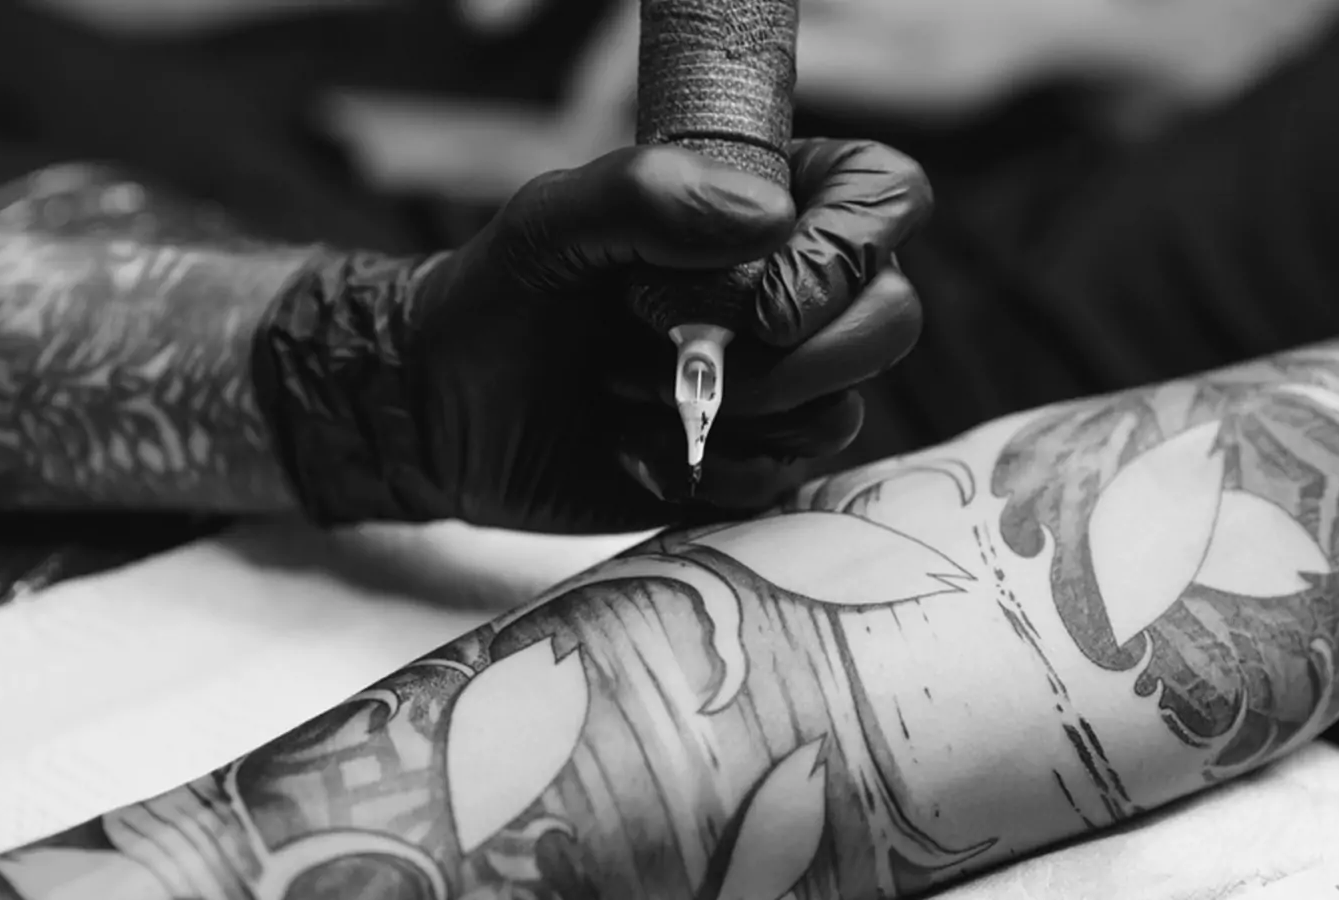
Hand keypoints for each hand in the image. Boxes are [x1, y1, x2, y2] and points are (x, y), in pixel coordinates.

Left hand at [253, 138, 932, 533]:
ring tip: (626, 388)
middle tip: (662, 341)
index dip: (841, 249)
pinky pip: (787, 480)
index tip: (748, 289)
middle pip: (890, 318)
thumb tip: (772, 224)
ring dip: (721, 411)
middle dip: (780, 353)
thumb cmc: (501, 296)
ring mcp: (784, 385)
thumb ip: (646, 192)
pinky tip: (634, 445)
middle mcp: (794, 294)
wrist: (448, 409)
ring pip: (841, 410)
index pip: (885, 196)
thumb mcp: (550, 221)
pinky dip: (705, 469)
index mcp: (767, 207)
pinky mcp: (756, 465)